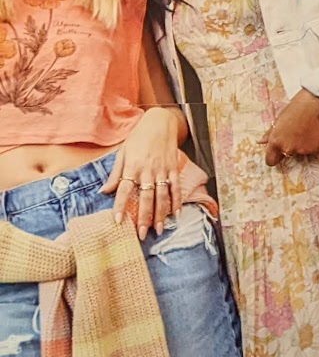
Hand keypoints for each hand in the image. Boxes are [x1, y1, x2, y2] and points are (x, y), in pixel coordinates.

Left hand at [104, 107, 190, 235]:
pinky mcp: (174, 169)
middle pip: (146, 198)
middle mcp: (148, 170)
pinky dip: (177, 201)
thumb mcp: (123, 153)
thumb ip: (115, 173)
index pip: (124, 190)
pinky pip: (176, 188)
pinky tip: (176, 214)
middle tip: (142, 234)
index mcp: (132, 167)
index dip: (121, 206)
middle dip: (144, 217)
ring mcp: (163, 170)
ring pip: (162, 196)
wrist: (160, 123)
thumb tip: (104, 191)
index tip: (118, 221)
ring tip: (159, 229)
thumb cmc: (138, 138)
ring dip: (161, 214)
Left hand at [262, 90, 318, 165]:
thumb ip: (270, 134)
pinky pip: (313, 149)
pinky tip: (315, 130)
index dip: (273, 157)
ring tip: (307, 128)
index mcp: (276, 141)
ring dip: (303, 144)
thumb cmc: (297, 107)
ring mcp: (304, 149)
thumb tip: (261, 142)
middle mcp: (289, 148)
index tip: (277, 153)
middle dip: (290, 146)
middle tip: (296, 132)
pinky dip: (314, 142)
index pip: (270, 160)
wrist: (317, 101)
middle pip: (287, 154)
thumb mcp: (280, 119)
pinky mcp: (317, 148)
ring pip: (301, 151)